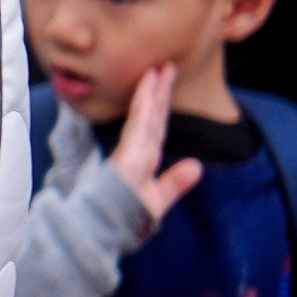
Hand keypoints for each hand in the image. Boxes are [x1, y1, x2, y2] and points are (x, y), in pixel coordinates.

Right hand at [110, 64, 206, 225]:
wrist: (99, 232)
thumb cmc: (123, 218)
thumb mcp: (154, 202)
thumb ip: (174, 184)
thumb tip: (197, 166)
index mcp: (144, 160)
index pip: (155, 126)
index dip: (160, 102)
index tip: (164, 78)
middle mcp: (139, 152)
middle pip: (152, 116)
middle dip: (159, 90)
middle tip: (165, 64)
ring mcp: (132, 154)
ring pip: (147, 116)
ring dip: (152, 92)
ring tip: (157, 70)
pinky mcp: (127, 158)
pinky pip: (139, 127)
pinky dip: (144, 107)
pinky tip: (148, 91)